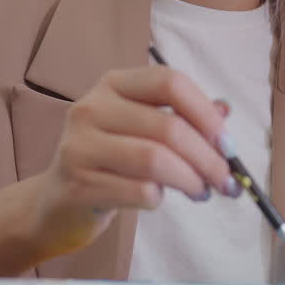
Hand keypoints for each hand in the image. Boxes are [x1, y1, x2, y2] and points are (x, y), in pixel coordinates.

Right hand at [24, 65, 235, 259]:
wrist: (56, 202)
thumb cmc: (110, 160)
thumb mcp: (143, 129)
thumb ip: (182, 117)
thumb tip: (225, 110)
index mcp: (115, 84)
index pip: (169, 82)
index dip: (206, 113)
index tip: (229, 145)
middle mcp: (92, 107)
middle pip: (168, 127)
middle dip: (208, 158)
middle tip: (227, 181)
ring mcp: (80, 145)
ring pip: (156, 160)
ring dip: (190, 180)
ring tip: (202, 193)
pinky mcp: (77, 184)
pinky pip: (138, 191)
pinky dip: (160, 198)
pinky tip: (159, 200)